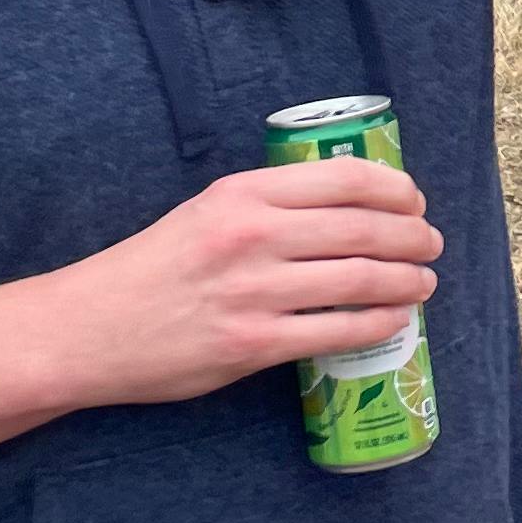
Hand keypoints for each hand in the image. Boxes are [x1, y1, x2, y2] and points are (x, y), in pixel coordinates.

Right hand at [34, 157, 441, 413]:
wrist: (90, 327)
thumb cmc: (152, 268)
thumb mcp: (205, 212)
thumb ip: (265, 206)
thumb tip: (343, 209)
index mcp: (243, 193)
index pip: (344, 178)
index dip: (396, 188)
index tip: (415, 200)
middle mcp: (253, 235)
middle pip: (364, 228)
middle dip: (414, 236)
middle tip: (431, 244)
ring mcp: (254, 292)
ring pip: (360, 280)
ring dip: (407, 281)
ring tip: (423, 283)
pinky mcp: (253, 344)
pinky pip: (336, 332)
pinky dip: (378, 324)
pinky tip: (394, 321)